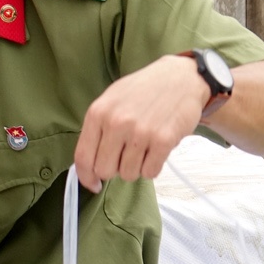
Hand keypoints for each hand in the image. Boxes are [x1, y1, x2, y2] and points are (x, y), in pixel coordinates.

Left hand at [75, 53, 210, 188]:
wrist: (180, 78)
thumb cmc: (143, 90)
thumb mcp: (111, 100)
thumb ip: (97, 129)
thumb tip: (88, 164)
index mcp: (98, 113)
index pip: (83, 157)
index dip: (86, 176)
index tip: (93, 184)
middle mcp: (116, 123)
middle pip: (105, 170)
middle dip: (114, 169)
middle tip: (125, 156)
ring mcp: (140, 132)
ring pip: (128, 174)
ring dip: (136, 168)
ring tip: (142, 148)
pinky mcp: (163, 140)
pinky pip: (150, 172)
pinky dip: (152, 167)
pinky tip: (155, 150)